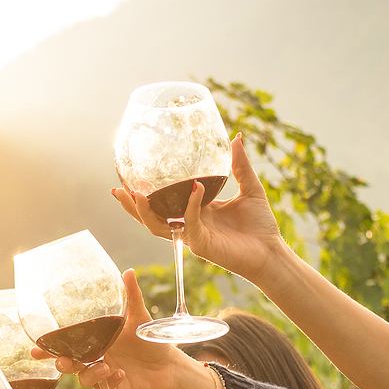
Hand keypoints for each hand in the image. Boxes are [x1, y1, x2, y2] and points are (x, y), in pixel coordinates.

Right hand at [40, 270, 212, 388]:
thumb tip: (128, 271)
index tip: (36, 348)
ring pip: (83, 378)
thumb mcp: (140, 318)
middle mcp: (94, 359)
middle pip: (68, 364)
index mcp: (94, 342)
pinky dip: (108, 382)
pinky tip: (120, 374)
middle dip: (62, 363)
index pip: (67, 345)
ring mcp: (101, 376)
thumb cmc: (150, 341)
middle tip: (65, 362)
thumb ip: (132, 297)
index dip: (50, 348)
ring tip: (106, 367)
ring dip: (90, 373)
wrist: (169, 365)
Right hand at [112, 134, 287, 284]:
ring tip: (135, 194)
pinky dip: (190, 205)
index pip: (165, 202)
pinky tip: (194, 187)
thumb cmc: (261, 226)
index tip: (131, 176)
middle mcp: (189, 225)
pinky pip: (190, 223)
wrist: (271, 252)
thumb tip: (236, 137)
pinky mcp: (202, 245)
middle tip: (116, 189)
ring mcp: (193, 236)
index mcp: (196, 212)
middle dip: (131, 206)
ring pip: (159, 227)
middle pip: (151, 217)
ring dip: (144, 212)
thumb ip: (240, 165)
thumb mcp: (250, 188)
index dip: (146, 192)